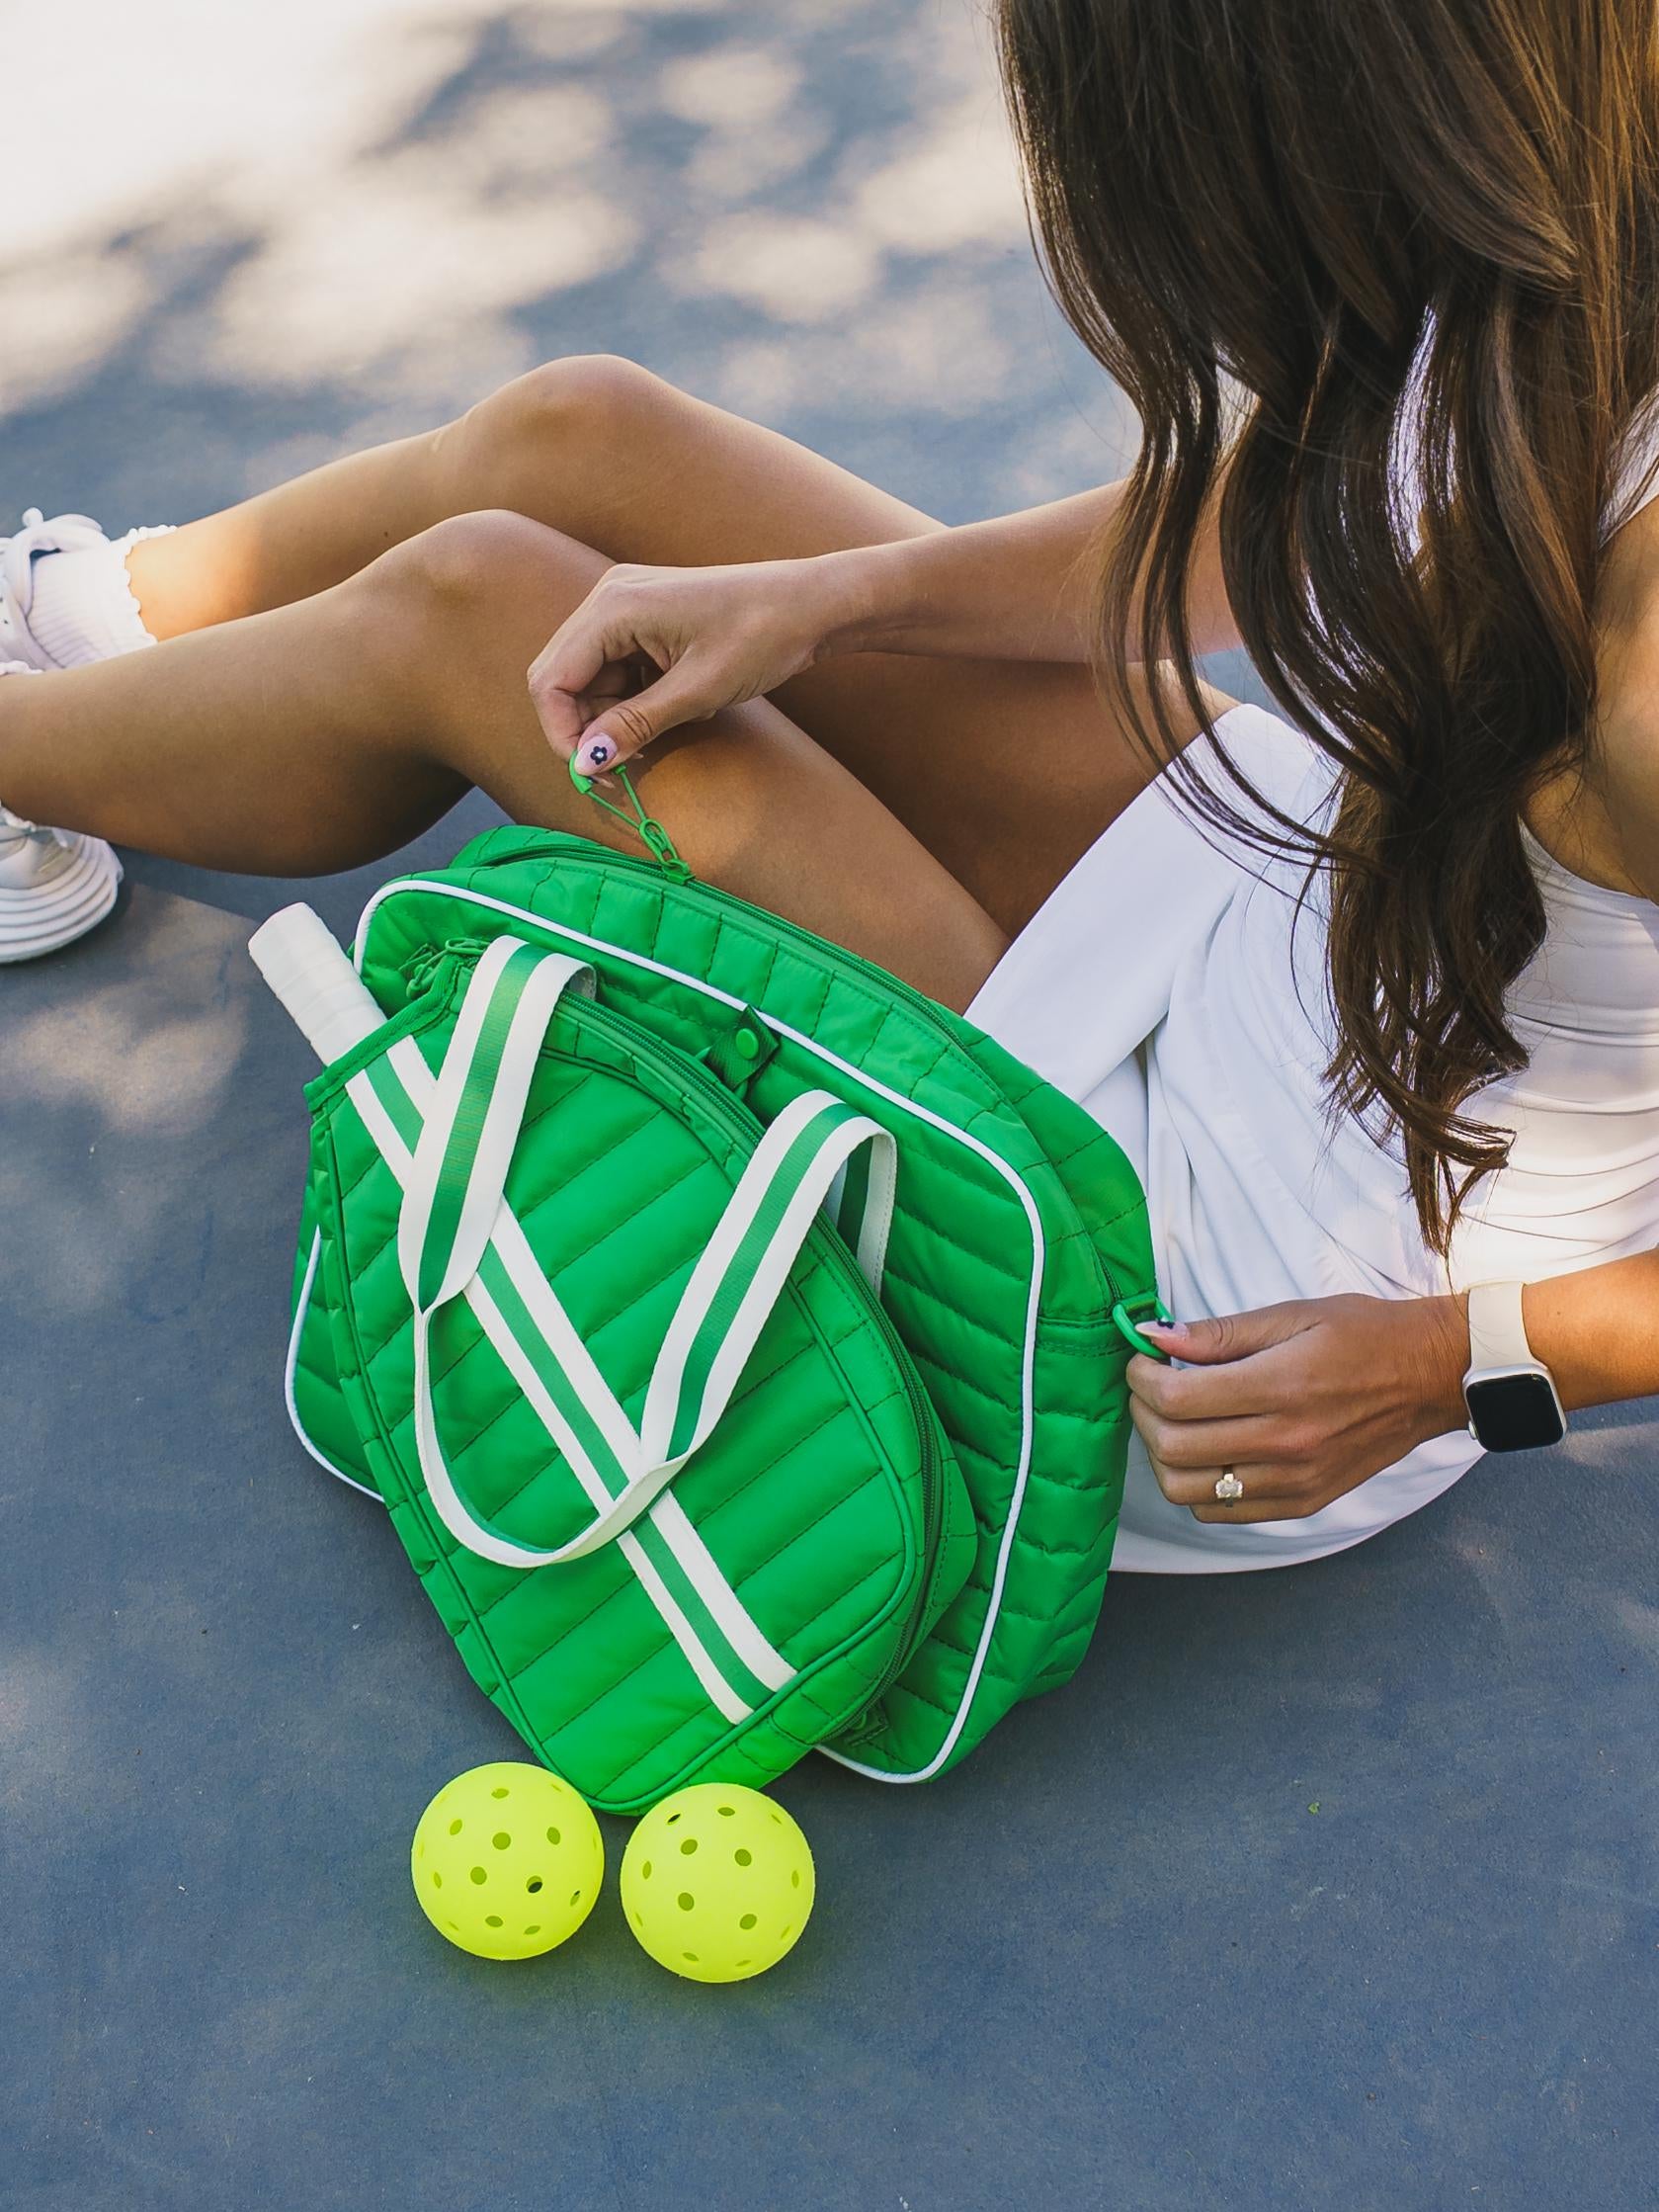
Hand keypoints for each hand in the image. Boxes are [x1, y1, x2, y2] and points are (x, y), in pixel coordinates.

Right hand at [527, 555, 853, 774]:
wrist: (809, 605)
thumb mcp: (697, 691)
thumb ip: (635, 725)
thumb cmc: (761, 637)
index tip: (591, 772)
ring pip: (589, 678)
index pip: (551, 679)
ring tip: (667, 727)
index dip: (561, 732)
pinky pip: (616, 669)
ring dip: (614, 714)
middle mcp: (608, 598)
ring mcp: (623, 605)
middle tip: (622, 764)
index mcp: (614, 606)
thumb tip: (585, 763)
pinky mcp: (641, 618)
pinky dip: (634, 698)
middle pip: (562, 677)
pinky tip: (676, 704)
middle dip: (584, 726)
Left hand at [1126, 1293, 1469, 1522]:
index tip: (1142, 1360)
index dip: (1141, 1379)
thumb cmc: (1363, 1335)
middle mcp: (1287, 1443)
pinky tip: (1206, 1450)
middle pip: (1173, 1447)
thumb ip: (1219, 1333)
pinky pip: (1222, 1512)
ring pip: (1187, 1490)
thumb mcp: (1292, 1315)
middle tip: (1150, 1388)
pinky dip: (1197, 1486)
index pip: (1177, 1399)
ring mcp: (1295, 1481)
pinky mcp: (1303, 1503)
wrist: (1429, 1378)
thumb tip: (1153, 1336)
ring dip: (1163, 1455)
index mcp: (1282, 1387)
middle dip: (1143, 1413)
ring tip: (1173, 1421)